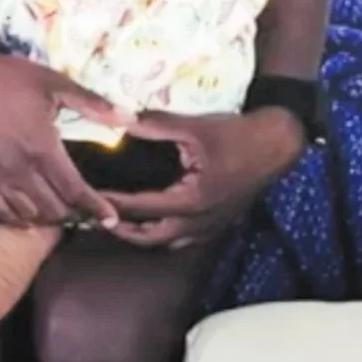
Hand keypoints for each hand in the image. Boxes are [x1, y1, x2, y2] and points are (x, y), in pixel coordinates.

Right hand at [0, 43, 132, 227]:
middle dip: (72, 214)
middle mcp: (20, 169)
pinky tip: (26, 210)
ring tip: (56, 210)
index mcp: (42, 148)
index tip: (110, 218)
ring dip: (46, 217)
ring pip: (27, 214)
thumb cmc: (9, 77)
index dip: (96, 208)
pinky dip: (18, 216)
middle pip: (53, 209)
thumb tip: (131, 118)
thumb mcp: (54, 83)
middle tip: (80, 209)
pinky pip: (0, 209)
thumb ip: (92, 104)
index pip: (75, 191)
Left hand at [105, 108, 305, 248]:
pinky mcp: (217, 223)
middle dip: (121, 229)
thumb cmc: (234, 134)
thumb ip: (153, 126)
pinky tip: (146, 218)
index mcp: (192, 200)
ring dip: (139, 234)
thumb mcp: (192, 127)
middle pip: (151, 237)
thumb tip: (118, 120)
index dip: (112, 204)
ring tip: (113, 218)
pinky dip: (160, 232)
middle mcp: (200, 221)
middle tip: (93, 215)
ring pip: (167, 241)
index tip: (86, 196)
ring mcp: (210, 226)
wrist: (276, 145)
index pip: (142, 208)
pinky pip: (182, 238)